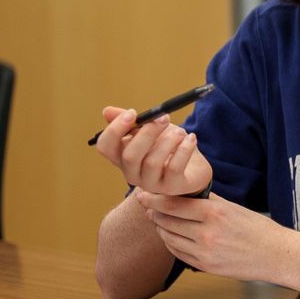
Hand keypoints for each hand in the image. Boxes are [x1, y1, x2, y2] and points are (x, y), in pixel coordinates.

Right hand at [92, 105, 212, 196]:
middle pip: (130, 156)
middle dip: (147, 133)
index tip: (133, 113)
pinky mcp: (172, 187)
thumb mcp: (151, 130)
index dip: (115, 129)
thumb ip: (132, 122)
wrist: (194, 167)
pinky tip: (190, 139)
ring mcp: (151, 183)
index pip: (105, 147)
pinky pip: (174, 168)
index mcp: (122, 157)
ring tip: (180, 132)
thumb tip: (107, 111)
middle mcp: (132, 173)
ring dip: (169, 141)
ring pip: (152, 162)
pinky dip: (184, 149)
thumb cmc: (168, 147)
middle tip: (164, 118)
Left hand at [134, 190, 289, 283]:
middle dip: (155, 213)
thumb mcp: (235, 208)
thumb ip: (209, 202)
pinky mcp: (205, 266)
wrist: (275, 255)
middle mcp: (207, 233)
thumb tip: (187, 193)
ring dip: (161, 228)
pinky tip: (170, 236)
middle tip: (147, 206)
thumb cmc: (258, 229)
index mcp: (215, 214)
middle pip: (168, 221)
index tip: (143, 194)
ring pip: (170, 238)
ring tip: (158, 220)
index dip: (155, 199)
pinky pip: (178, 253)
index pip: (174, 205)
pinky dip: (171, 243)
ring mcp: (205, 252)